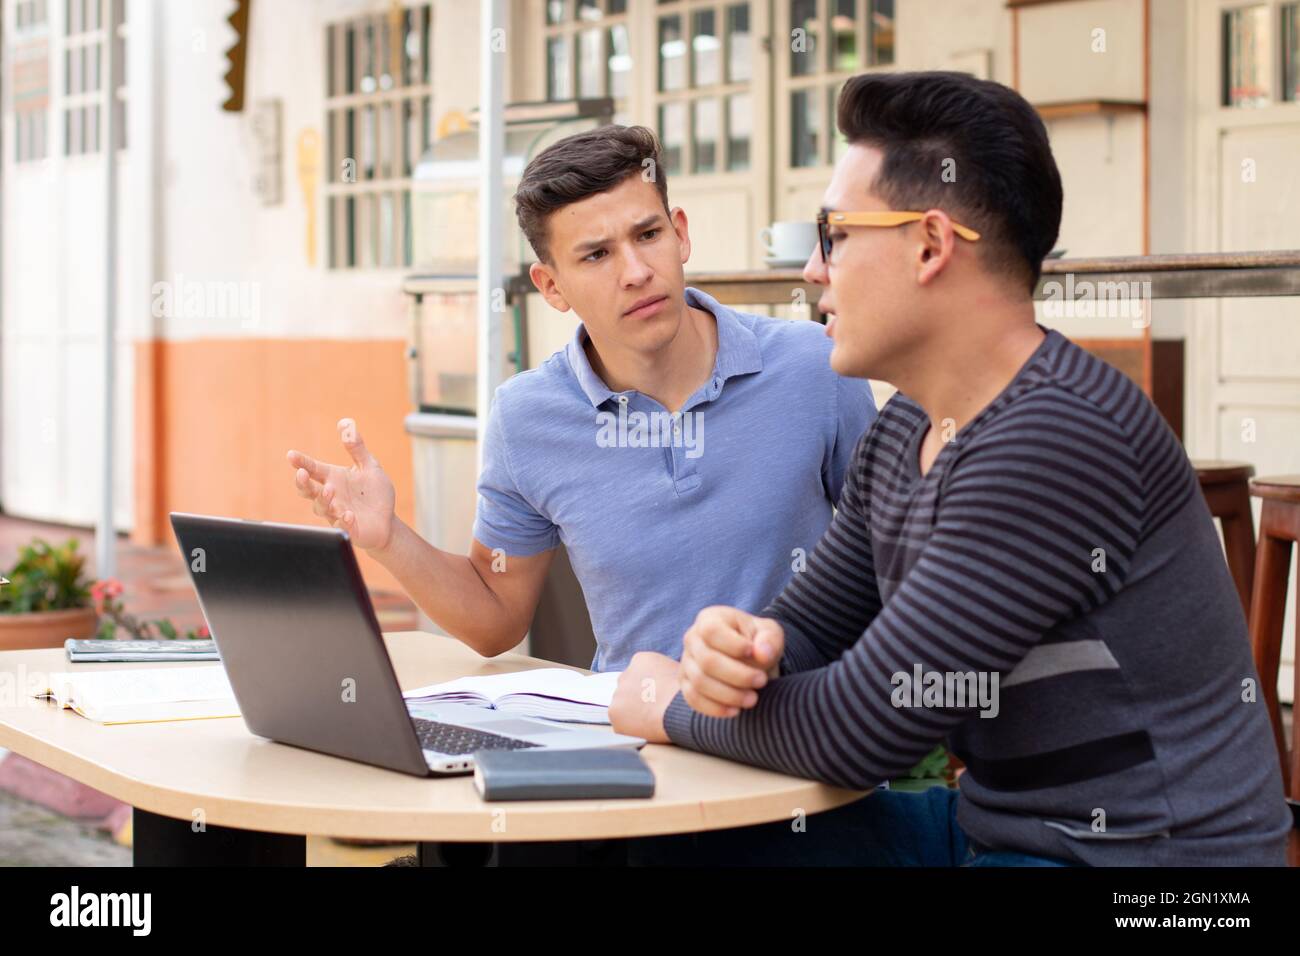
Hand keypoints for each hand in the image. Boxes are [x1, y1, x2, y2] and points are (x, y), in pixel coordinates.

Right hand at [286, 418, 396, 551]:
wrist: (387, 522)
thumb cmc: (375, 494)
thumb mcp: (369, 466)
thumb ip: (357, 447)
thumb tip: (346, 423)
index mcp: (333, 479)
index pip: (313, 468)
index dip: (301, 462)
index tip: (291, 455)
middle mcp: (331, 496)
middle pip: (308, 490)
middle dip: (302, 483)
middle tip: (301, 474)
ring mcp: (337, 513)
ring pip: (321, 508)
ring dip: (324, 500)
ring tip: (330, 490)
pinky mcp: (349, 529)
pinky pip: (341, 527)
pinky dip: (343, 521)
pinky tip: (348, 515)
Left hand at [609, 652, 680, 743]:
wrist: (680, 710)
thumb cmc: (686, 693)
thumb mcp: (679, 671)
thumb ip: (665, 671)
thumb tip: (667, 678)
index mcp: (641, 660)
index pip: (639, 672)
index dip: (649, 686)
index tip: (656, 695)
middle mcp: (625, 674)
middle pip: (628, 688)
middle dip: (637, 698)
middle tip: (653, 708)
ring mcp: (617, 694)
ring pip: (622, 705)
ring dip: (633, 712)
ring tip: (652, 719)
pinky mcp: (614, 713)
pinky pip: (620, 722)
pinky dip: (630, 727)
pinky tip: (645, 728)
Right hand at [680, 605, 784, 717]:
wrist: (749, 660)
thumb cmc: (758, 643)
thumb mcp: (770, 634)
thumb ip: (769, 641)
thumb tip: (762, 654)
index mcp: (710, 619)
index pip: (711, 631)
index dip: (733, 645)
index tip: (755, 653)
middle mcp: (692, 638)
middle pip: (707, 661)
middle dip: (738, 675)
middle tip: (762, 681)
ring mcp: (686, 662)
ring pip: (700, 683)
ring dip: (729, 695)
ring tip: (753, 699)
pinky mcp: (685, 684)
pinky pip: (693, 699)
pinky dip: (715, 708)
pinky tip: (735, 711)